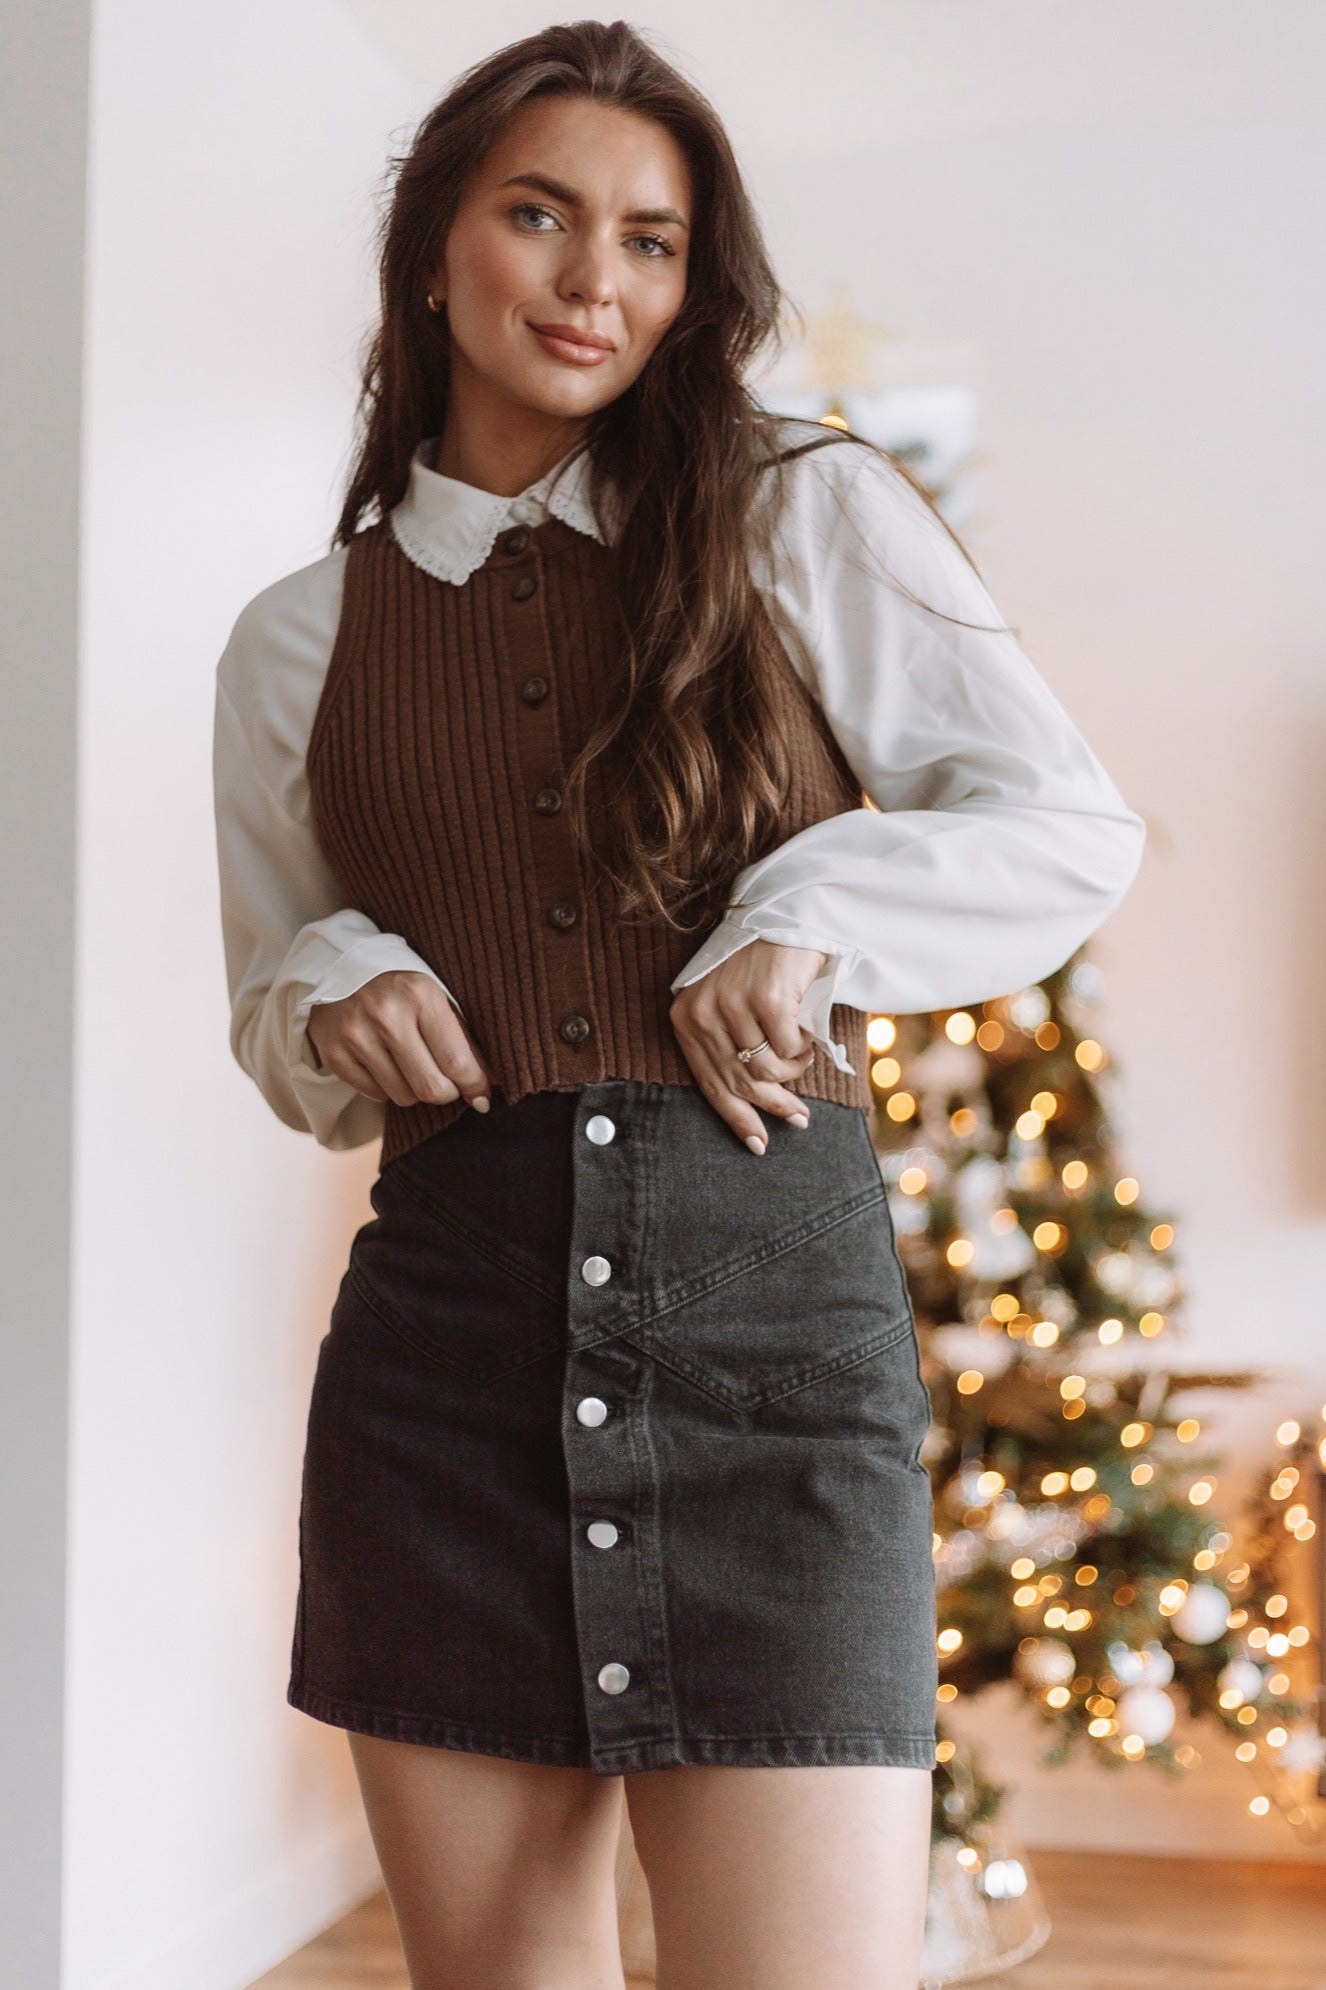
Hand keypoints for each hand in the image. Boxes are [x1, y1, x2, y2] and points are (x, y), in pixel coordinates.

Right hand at [305, 970, 492, 1112]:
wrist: (339, 972)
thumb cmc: (402, 990)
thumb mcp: (437, 999)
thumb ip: (464, 1040)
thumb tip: (489, 1085)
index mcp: (421, 996)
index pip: (456, 1061)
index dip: (475, 1086)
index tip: (483, 1098)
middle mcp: (387, 1016)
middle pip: (431, 1088)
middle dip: (447, 1093)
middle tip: (448, 1083)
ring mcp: (357, 1036)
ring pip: (404, 1096)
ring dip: (415, 1090)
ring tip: (411, 1065)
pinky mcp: (335, 1055)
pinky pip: (376, 1095)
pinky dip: (387, 1088)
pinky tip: (385, 1063)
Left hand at [668, 938, 826, 1153]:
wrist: (783, 917)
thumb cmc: (758, 968)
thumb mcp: (728, 1006)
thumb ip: (727, 1047)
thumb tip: (750, 1100)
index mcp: (686, 1018)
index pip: (710, 1082)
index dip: (736, 1118)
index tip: (757, 1145)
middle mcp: (703, 1013)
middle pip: (740, 1081)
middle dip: (774, 1106)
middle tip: (799, 1120)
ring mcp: (733, 1005)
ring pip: (767, 1068)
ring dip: (792, 1069)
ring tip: (803, 1057)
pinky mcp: (766, 999)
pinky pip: (789, 1047)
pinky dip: (803, 1047)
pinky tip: (807, 1037)